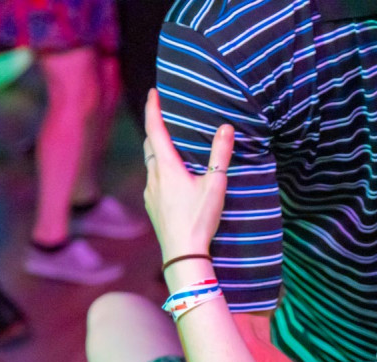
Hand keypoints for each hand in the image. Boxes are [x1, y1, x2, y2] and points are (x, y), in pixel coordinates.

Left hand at [142, 89, 234, 260]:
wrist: (183, 254)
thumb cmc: (200, 219)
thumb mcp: (216, 185)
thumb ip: (221, 155)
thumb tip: (226, 128)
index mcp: (167, 168)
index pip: (155, 130)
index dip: (154, 109)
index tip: (153, 93)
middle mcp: (154, 177)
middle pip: (150, 146)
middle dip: (155, 130)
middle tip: (163, 118)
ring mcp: (150, 194)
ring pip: (150, 165)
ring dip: (157, 152)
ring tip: (170, 148)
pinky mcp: (152, 208)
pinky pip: (153, 182)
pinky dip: (159, 172)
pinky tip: (171, 180)